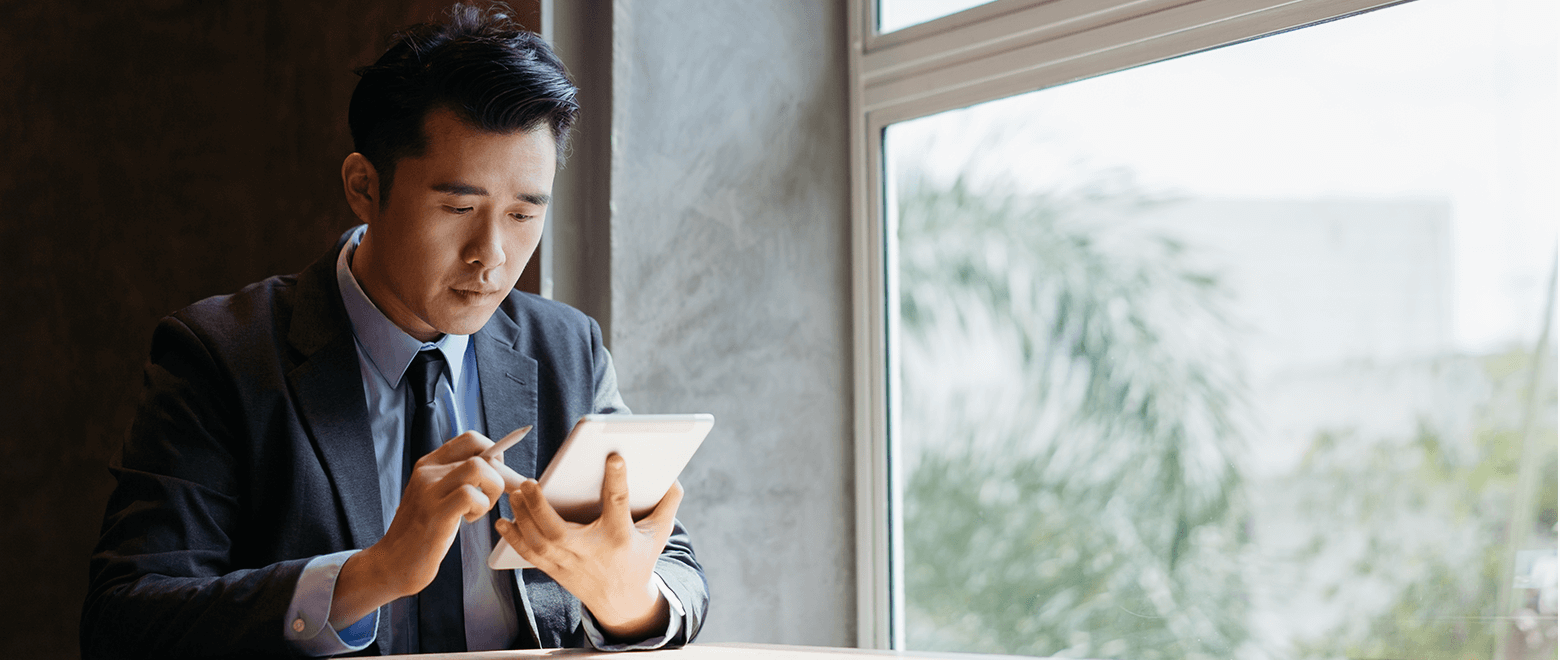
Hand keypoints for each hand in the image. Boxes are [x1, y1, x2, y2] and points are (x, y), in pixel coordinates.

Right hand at [329, 430, 524, 627]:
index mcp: (429, 465)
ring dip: (492, 489)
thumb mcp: (439, 497)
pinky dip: (480, 506)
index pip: (471, 439)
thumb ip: (459, 479)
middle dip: (505, 475)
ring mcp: (428, 491)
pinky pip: (470, 495)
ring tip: (480, 509)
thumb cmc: (423, 533)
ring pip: (479, 468)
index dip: (494, 453)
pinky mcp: (434, 513)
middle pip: (482, 454)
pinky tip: (469, 520)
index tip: (498, 475)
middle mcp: (427, 472)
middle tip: (511, 494)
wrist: (391, 564)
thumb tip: (500, 467)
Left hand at [495, 454, 681, 639]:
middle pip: (559, 531)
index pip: (618, 505)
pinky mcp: (555, 570)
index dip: (618, 479)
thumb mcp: (659, 534)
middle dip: (541, 507)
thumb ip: (667, 504)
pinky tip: (504, 520)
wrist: (621, 601)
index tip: (614, 456)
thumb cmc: (639, 558)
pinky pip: (530, 554)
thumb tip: (674, 477)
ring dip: (523, 517)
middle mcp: (591, 551)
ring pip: (539, 542)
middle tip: (529, 481)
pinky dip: (514, 537)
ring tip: (515, 493)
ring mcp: (569, 563)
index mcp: (620, 537)